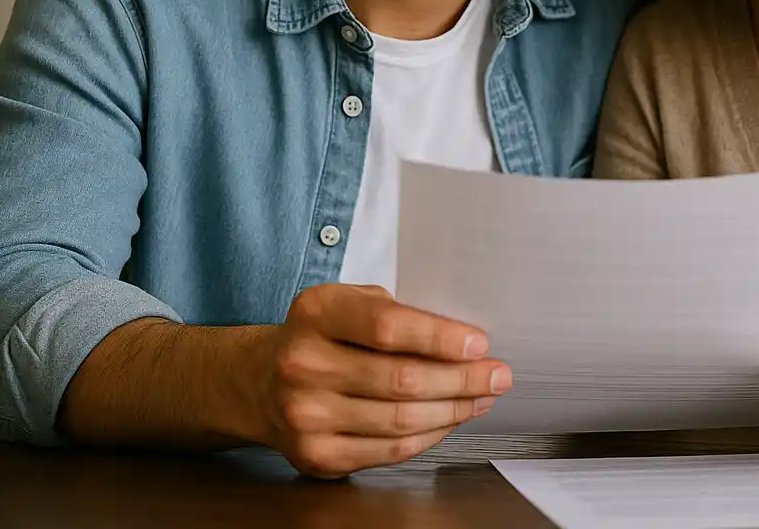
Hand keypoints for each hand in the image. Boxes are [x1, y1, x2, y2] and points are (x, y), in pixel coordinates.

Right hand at [247, 283, 510, 477]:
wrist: (262, 382)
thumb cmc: (323, 335)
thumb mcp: (348, 302)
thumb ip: (397, 313)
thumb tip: (465, 341)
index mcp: (315, 313)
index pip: (387, 327)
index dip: (439, 338)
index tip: (478, 344)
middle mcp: (303, 364)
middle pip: (401, 379)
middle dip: (462, 379)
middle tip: (497, 375)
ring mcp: (305, 415)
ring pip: (400, 420)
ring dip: (453, 410)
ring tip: (482, 397)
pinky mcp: (315, 455)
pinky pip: (389, 451)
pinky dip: (429, 436)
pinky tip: (449, 420)